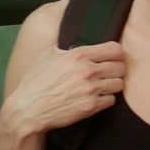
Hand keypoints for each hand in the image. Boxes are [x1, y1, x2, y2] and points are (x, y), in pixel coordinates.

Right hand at [5, 41, 125, 135]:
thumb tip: (79, 39)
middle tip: (108, 74)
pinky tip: (95, 98)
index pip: (115, 48)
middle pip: (120, 67)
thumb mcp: (49, 55)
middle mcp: (87, 70)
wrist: (28, 110)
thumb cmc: (36, 83)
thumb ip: (67, 47)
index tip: (113, 58)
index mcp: (78, 54)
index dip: (116, 54)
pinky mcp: (91, 106)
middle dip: (116, 70)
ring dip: (112, 85)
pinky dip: (105, 100)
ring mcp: (90, 89)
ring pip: (119, 84)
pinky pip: (111, 100)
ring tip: (102, 86)